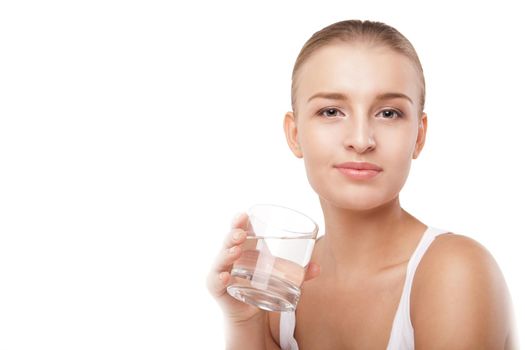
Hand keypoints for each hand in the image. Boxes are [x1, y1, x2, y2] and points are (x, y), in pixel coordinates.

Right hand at [206, 212, 320, 323]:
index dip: (240, 220)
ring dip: (227, 253)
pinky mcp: (217, 288)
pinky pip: (215, 282)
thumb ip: (299, 273)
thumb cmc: (262, 283)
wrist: (249, 310)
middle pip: (229, 240)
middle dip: (233, 234)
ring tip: (236, 249)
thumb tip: (318, 268)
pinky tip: (225, 277)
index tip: (244, 214)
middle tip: (241, 232)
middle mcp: (230, 255)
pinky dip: (219, 279)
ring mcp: (222, 270)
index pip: (240, 229)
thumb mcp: (280, 275)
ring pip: (221, 259)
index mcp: (245, 246)